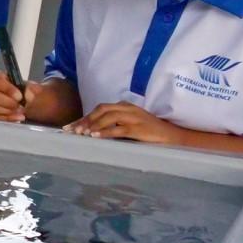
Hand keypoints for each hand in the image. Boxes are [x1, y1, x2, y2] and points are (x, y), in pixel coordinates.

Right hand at [0, 71, 32, 121]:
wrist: (17, 101)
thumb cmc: (18, 91)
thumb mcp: (26, 87)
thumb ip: (30, 89)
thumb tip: (28, 95)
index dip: (7, 89)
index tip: (20, 96)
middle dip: (8, 103)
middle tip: (21, 106)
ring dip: (7, 112)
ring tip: (20, 112)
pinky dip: (5, 119)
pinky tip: (16, 118)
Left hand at [65, 102, 184, 143]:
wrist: (172, 136)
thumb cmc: (149, 132)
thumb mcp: (130, 125)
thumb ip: (114, 125)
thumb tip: (91, 133)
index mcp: (124, 106)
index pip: (99, 109)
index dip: (84, 117)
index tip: (70, 127)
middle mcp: (127, 109)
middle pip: (101, 110)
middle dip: (85, 120)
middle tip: (72, 131)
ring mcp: (134, 117)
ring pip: (108, 118)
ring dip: (92, 126)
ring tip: (81, 134)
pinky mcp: (139, 128)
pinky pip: (119, 129)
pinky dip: (106, 132)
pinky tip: (95, 137)